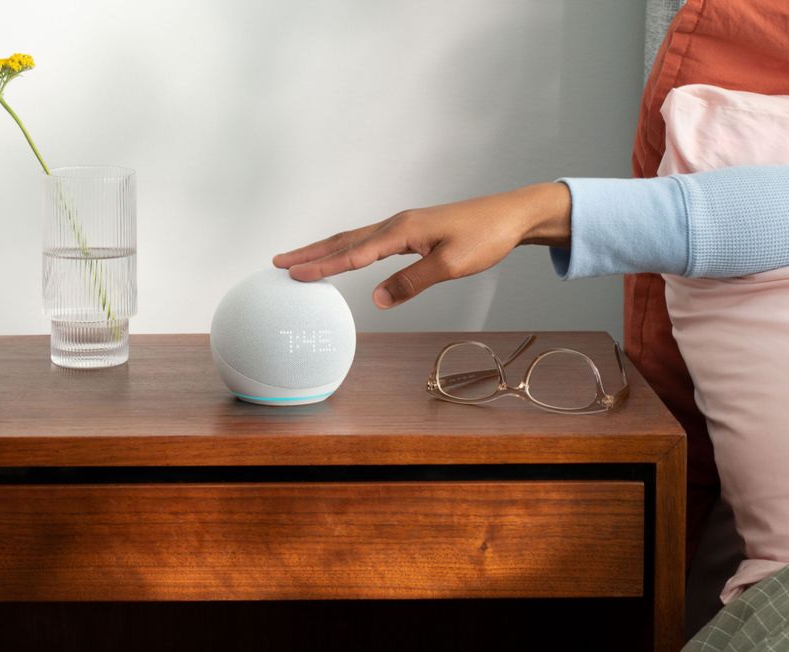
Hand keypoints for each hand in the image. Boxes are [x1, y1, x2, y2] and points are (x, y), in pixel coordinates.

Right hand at [272, 183, 571, 307]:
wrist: (510, 215)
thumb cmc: (485, 237)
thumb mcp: (451, 266)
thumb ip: (412, 282)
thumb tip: (378, 300)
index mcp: (402, 230)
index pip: (354, 254)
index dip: (323, 266)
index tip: (294, 275)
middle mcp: (397, 224)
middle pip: (344, 240)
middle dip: (311, 253)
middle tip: (278, 264)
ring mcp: (403, 225)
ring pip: (354, 239)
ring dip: (325, 250)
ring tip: (298, 259)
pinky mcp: (412, 231)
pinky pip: (370, 241)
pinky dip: (348, 249)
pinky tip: (345, 256)